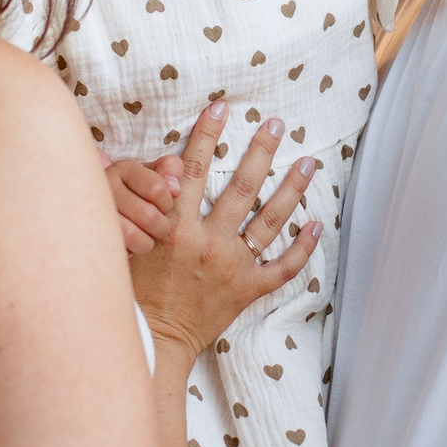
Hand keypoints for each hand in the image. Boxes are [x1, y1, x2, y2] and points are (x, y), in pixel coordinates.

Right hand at [104, 153, 183, 255]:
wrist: (99, 215)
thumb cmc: (138, 195)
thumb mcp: (156, 175)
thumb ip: (171, 170)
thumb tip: (174, 189)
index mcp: (123, 168)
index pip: (157, 189)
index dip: (167, 203)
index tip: (164, 206)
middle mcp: (104, 186)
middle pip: (148, 216)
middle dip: (161, 227)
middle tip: (157, 227)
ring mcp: (94, 210)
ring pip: (132, 235)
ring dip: (146, 242)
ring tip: (145, 238)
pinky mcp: (90, 233)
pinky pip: (119, 250)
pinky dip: (129, 252)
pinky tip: (129, 247)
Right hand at [126, 101, 322, 358]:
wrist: (155, 339)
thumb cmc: (135, 291)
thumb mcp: (129, 243)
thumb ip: (148, 206)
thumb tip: (163, 167)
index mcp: (174, 227)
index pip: (191, 169)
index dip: (206, 134)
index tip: (221, 107)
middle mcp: (208, 243)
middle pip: (241, 186)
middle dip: (261, 150)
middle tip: (277, 124)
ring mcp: (232, 267)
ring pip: (270, 220)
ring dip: (292, 188)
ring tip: (308, 163)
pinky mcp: (247, 290)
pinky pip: (283, 268)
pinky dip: (303, 247)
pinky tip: (317, 225)